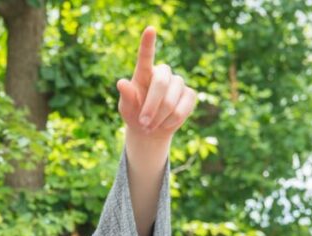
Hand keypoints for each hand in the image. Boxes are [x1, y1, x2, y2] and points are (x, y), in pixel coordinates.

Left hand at [117, 26, 196, 140]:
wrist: (150, 129)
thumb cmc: (134, 114)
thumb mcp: (126, 108)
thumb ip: (126, 96)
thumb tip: (121, 82)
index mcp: (144, 73)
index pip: (146, 56)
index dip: (148, 43)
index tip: (149, 29)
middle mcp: (163, 74)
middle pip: (160, 84)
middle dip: (151, 107)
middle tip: (143, 123)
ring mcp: (178, 82)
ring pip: (171, 100)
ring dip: (159, 118)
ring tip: (150, 126)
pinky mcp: (190, 94)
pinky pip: (182, 109)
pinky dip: (171, 121)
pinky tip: (165, 123)